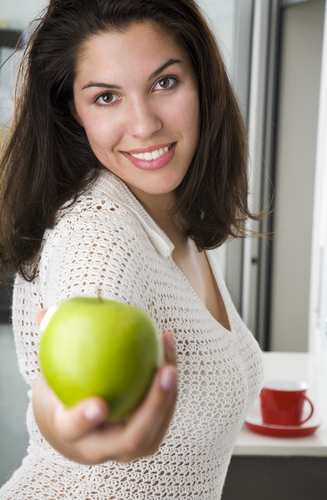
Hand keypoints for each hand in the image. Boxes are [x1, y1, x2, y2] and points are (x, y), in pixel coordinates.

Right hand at [34, 310, 177, 463]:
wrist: (78, 426)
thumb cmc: (62, 388)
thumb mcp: (51, 371)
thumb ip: (48, 344)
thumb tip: (43, 314)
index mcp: (69, 431)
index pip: (73, 429)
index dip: (84, 419)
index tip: (99, 403)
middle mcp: (100, 447)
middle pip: (132, 438)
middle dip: (154, 406)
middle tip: (165, 371)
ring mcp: (126, 449)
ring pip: (155, 428)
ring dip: (169, 391)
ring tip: (168, 350)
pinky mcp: (147, 438)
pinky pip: (163, 413)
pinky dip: (170, 384)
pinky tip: (167, 345)